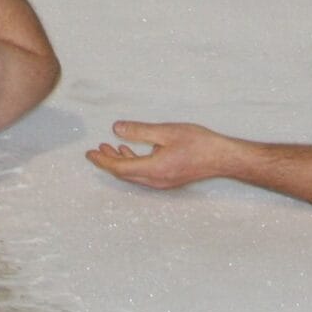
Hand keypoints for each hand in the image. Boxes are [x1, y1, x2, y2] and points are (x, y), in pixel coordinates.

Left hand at [86, 121, 227, 188]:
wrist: (222, 157)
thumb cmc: (197, 142)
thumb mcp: (166, 131)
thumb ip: (140, 131)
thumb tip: (116, 129)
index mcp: (154, 169)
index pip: (121, 168)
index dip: (103, 161)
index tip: (89, 153)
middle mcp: (157, 180)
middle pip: (125, 174)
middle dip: (108, 161)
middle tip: (95, 149)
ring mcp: (164, 182)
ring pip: (134, 175)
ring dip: (120, 162)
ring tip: (108, 147)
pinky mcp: (169, 179)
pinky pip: (144, 174)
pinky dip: (132, 163)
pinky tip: (130, 151)